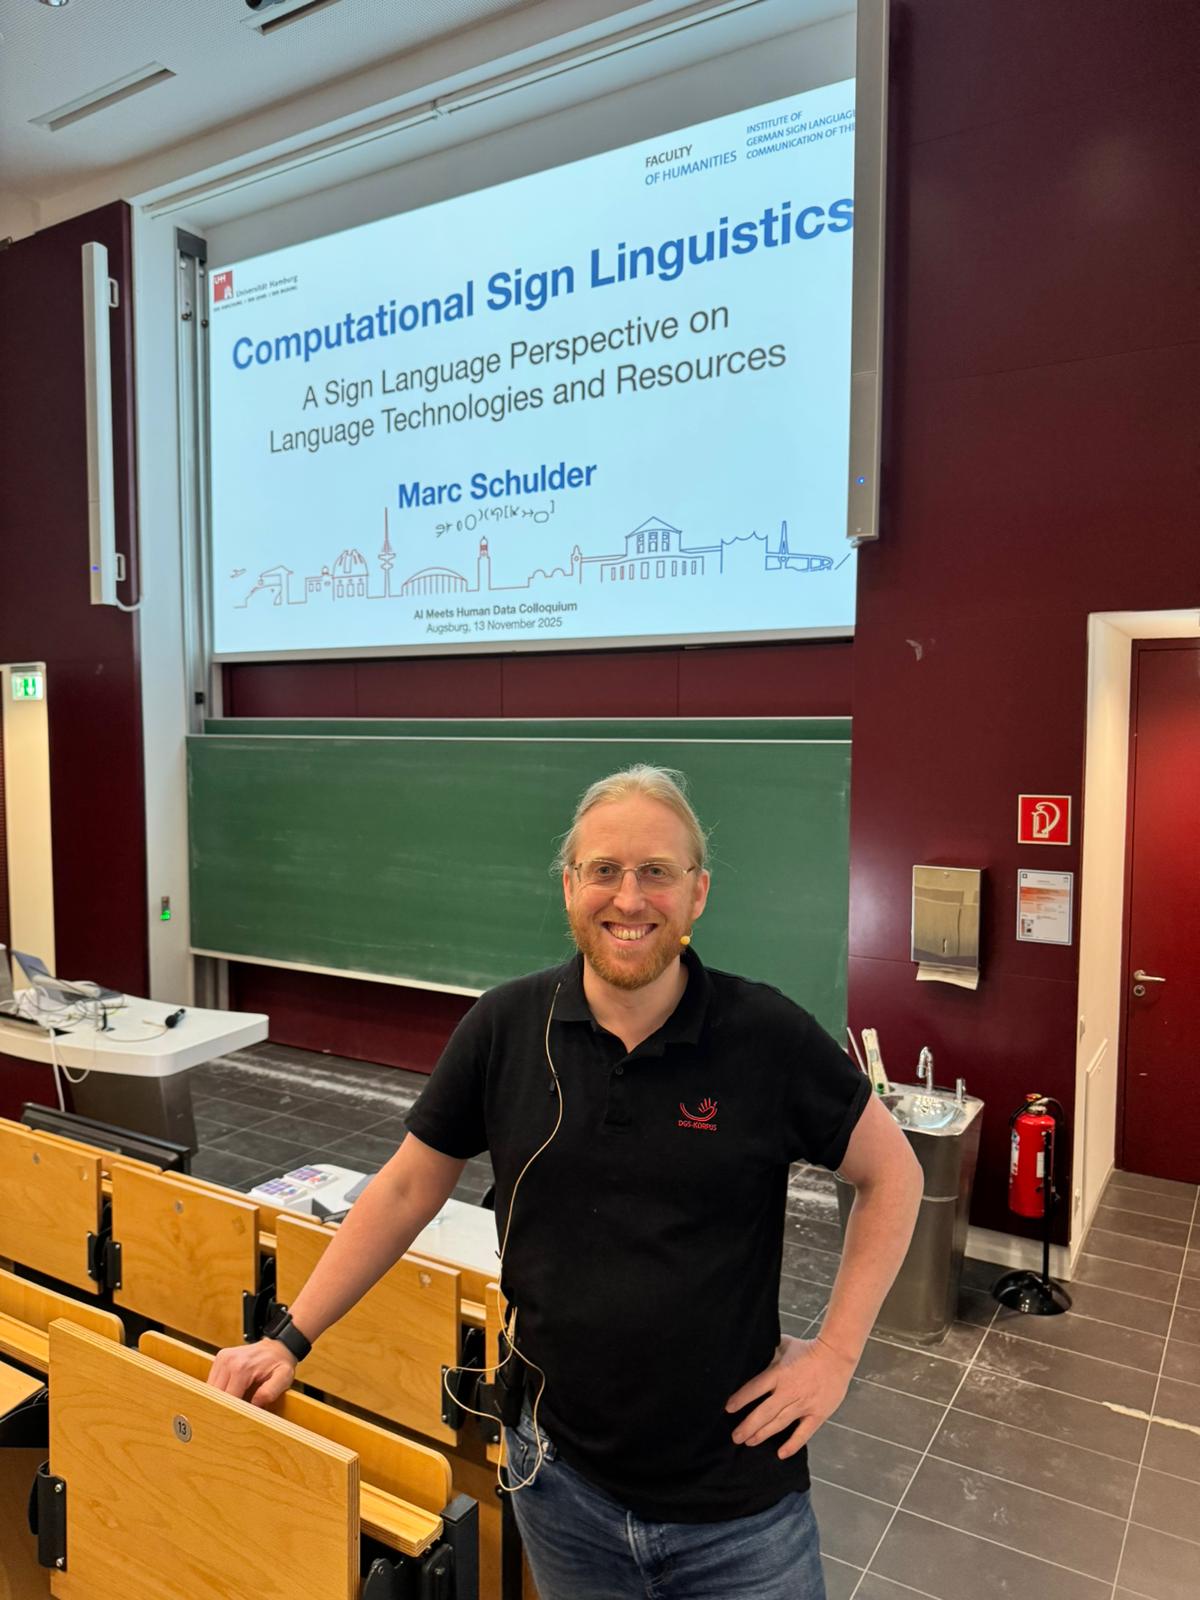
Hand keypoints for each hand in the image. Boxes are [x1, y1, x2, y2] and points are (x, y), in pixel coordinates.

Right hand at [207, 1339, 297, 1407]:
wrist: (277, 1347)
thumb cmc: (280, 1364)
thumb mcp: (283, 1378)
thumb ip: (270, 1392)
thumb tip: (254, 1405)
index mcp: (242, 1368)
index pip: (227, 1399)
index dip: (231, 1412)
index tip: (237, 1421)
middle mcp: (228, 1361)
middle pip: (215, 1396)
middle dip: (224, 1407)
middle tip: (235, 1416)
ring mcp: (222, 1358)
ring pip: (211, 1390)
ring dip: (220, 1399)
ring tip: (235, 1402)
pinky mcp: (220, 1358)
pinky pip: (212, 1382)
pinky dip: (219, 1391)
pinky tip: (232, 1392)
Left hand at [726, 1335, 856, 1457]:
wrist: (836, 1355)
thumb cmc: (808, 1349)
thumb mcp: (783, 1345)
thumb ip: (768, 1355)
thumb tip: (753, 1357)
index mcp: (779, 1373)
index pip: (754, 1389)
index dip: (740, 1400)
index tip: (728, 1409)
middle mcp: (789, 1391)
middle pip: (763, 1412)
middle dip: (747, 1426)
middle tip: (735, 1437)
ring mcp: (803, 1404)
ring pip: (779, 1424)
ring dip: (763, 1434)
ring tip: (749, 1442)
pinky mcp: (817, 1414)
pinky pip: (803, 1433)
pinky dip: (792, 1444)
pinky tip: (781, 1454)